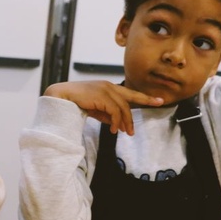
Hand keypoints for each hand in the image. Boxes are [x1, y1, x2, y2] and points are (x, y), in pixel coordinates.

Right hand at [44, 81, 163, 134]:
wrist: (62, 97)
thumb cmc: (77, 102)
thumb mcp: (96, 110)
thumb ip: (106, 114)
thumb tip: (117, 124)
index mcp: (108, 87)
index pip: (130, 93)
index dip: (145, 97)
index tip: (159, 100)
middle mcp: (109, 86)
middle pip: (131, 97)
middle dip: (145, 102)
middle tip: (150, 115)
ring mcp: (106, 89)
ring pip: (123, 107)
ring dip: (125, 122)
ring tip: (125, 133)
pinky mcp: (102, 95)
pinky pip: (115, 111)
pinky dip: (116, 122)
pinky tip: (114, 130)